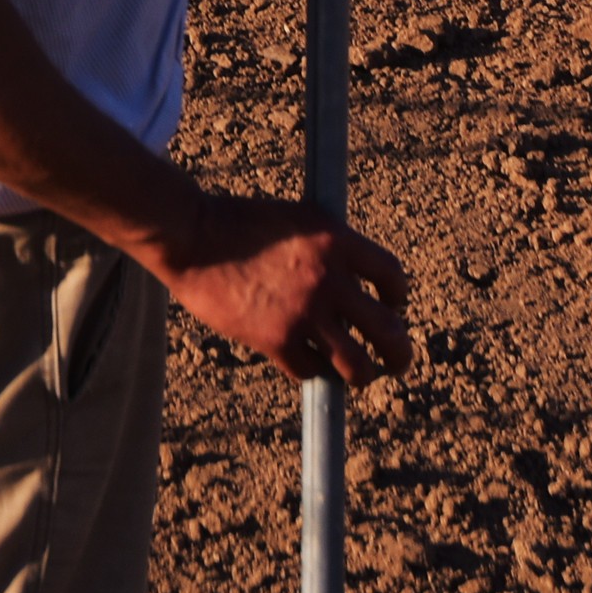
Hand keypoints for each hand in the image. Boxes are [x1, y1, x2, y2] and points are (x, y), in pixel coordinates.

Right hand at [140, 191, 414, 387]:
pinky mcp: (277, 340)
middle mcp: (330, 279)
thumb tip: (352, 276)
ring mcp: (305, 313)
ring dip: (362, 374)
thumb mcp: (296, 217)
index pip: (392, 275)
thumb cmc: (238, 222)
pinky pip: (310, 371)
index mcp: (337, 241)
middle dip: (399, 353)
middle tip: (397, 361)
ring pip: (357, 364)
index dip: (397, 297)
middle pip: (388, 330)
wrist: (192, 236)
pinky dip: (310, 371)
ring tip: (358, 375)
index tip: (391, 306)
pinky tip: (304, 363)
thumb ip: (329, 245)